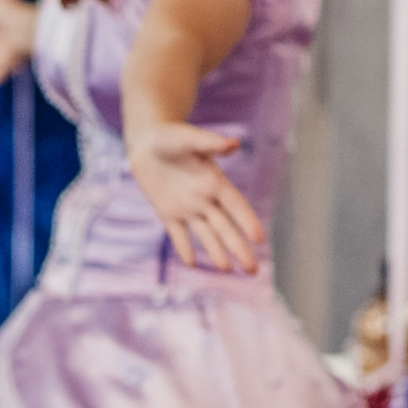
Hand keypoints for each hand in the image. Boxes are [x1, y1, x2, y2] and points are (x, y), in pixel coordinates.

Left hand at [127, 119, 261, 272]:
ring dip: (217, 252)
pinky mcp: (167, 212)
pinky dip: (184, 248)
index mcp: (215, 182)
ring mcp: (187, 208)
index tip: (260, 240)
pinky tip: (192, 264)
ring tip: (227, 271)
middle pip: (226, 228)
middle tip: (253, 271)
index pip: (236, 206)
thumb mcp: (190, 138)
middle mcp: (205, 199)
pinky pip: (178, 234)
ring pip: (206, 234)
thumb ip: (211, 144)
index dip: (248, 222)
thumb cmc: (171, 136)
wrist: (147, 142)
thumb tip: (234, 144)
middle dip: (239, 249)